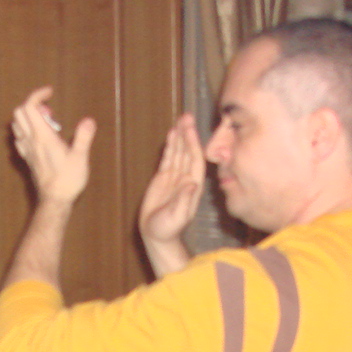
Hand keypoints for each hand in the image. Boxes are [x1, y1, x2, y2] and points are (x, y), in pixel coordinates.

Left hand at [10, 86, 96, 205]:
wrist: (54, 201)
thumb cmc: (67, 181)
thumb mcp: (80, 157)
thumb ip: (83, 137)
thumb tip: (88, 121)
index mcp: (42, 137)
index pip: (30, 107)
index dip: (38, 95)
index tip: (50, 92)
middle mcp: (30, 141)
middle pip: (19, 113)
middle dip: (33, 105)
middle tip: (50, 112)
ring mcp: (26, 151)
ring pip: (16, 125)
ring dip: (27, 117)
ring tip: (46, 123)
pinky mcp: (27, 159)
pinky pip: (18, 139)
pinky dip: (25, 131)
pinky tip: (38, 136)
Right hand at [138, 114, 204, 250]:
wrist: (156, 234)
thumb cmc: (168, 228)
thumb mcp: (177, 216)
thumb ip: (184, 200)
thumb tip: (191, 183)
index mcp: (192, 186)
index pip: (195, 160)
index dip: (193, 145)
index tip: (191, 130)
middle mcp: (185, 178)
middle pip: (188, 152)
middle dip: (188, 134)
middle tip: (186, 117)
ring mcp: (174, 177)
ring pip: (178, 152)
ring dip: (180, 136)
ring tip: (180, 119)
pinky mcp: (163, 178)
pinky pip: (168, 158)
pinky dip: (170, 146)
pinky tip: (171, 134)